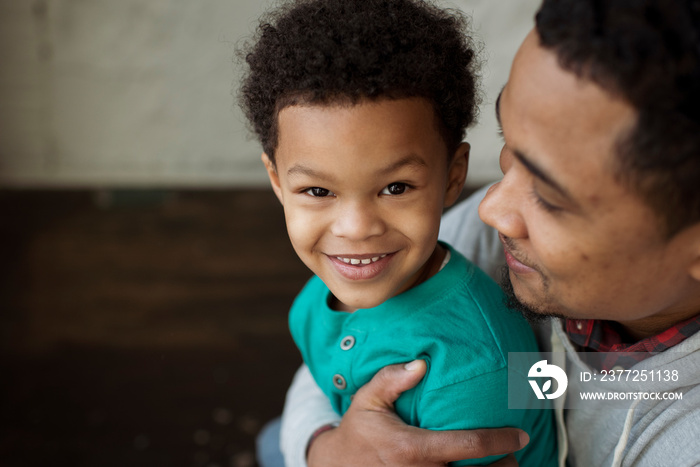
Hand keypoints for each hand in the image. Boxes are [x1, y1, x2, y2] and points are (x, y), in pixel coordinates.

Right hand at [307, 360, 527, 466]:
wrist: (337, 466)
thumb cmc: (358, 431)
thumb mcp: (368, 400)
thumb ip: (392, 380)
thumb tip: (421, 363)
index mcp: (412, 448)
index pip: (467, 445)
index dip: (499, 441)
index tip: (520, 435)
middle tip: (515, 455)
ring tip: (505, 466)